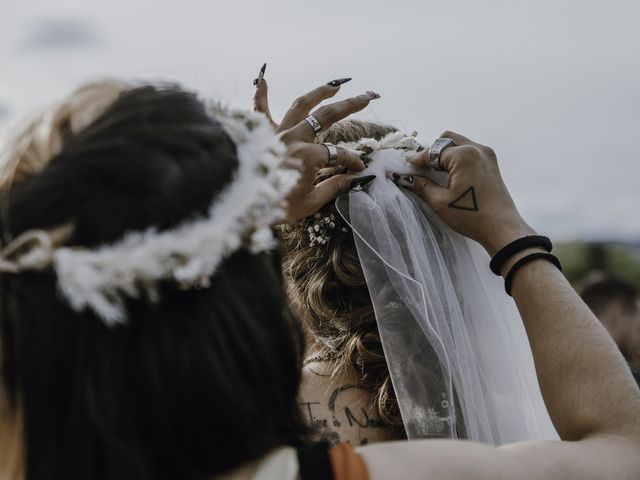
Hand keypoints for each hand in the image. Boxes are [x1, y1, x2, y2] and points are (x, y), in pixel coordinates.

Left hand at [253, 68, 379, 220]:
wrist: (243, 209)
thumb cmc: (276, 209)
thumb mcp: (310, 203)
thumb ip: (333, 187)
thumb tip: (355, 177)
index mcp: (307, 157)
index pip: (338, 154)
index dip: (352, 161)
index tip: (359, 169)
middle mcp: (292, 139)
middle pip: (326, 116)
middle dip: (350, 106)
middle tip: (367, 97)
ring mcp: (275, 134)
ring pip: (300, 105)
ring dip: (319, 92)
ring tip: (335, 86)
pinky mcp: (260, 136)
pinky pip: (259, 111)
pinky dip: (260, 94)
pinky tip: (262, 79)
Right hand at [395, 131, 534, 255]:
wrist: (502, 229)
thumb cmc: (471, 216)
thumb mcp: (440, 202)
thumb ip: (421, 186)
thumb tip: (404, 177)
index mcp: (464, 155)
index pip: (433, 151)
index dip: (417, 160)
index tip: (404, 167)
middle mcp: (477, 149)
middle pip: (447, 140)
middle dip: (432, 152)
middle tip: (421, 168)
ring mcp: (487, 155)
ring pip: (459, 144)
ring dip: (444, 154)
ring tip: (434, 172)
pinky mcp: (491, 164)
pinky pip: (469, 152)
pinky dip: (456, 159)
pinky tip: (449, 175)